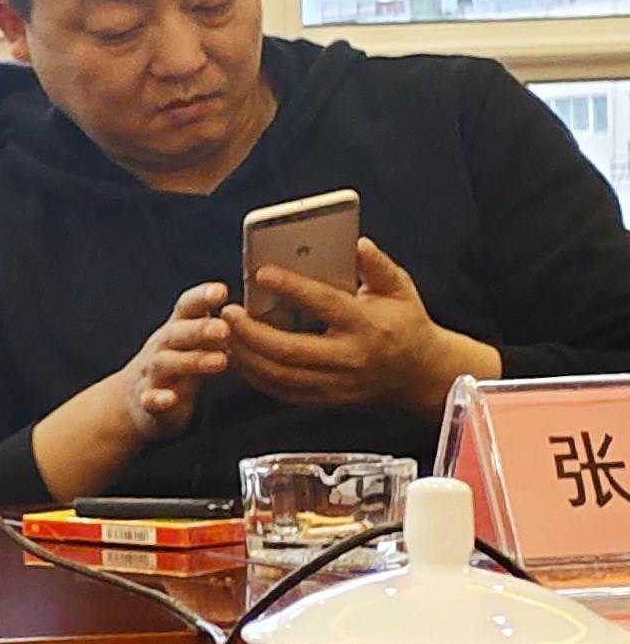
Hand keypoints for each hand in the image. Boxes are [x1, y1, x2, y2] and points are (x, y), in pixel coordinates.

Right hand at [32, 282, 238, 498]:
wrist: (132, 402)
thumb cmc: (177, 366)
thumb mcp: (194, 342)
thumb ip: (218, 326)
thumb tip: (255, 309)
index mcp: (177, 330)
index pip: (186, 307)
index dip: (201, 297)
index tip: (221, 290)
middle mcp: (161, 348)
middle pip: (176, 334)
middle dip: (199, 330)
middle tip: (224, 329)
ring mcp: (151, 374)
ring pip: (165, 364)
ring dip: (191, 361)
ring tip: (219, 362)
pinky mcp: (147, 402)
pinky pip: (149, 399)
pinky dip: (158, 399)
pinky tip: (169, 400)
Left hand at [222, 240, 499, 409]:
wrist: (420, 375)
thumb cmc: (405, 323)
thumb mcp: (400, 289)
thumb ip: (377, 266)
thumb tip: (356, 243)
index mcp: (369, 327)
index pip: (325, 304)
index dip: (292, 287)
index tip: (261, 272)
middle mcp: (351, 359)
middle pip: (290, 350)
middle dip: (251, 332)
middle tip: (227, 311)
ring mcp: (338, 385)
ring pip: (280, 375)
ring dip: (245, 355)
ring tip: (223, 331)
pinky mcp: (326, 400)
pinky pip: (281, 391)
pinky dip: (254, 375)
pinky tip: (238, 355)